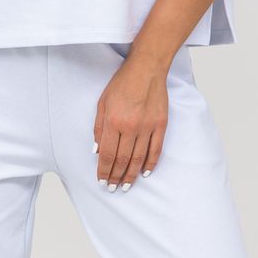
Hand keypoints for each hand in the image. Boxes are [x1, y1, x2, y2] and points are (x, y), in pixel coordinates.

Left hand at [93, 53, 168, 190]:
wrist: (147, 69)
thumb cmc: (122, 83)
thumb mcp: (102, 103)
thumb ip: (98, 128)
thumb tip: (97, 150)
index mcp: (113, 121)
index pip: (108, 154)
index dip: (104, 170)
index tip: (102, 180)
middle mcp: (130, 127)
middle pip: (123, 159)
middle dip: (116, 177)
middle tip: (112, 188)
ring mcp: (148, 127)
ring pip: (139, 158)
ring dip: (132, 175)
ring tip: (127, 186)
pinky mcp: (161, 124)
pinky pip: (156, 149)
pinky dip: (150, 163)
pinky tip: (145, 173)